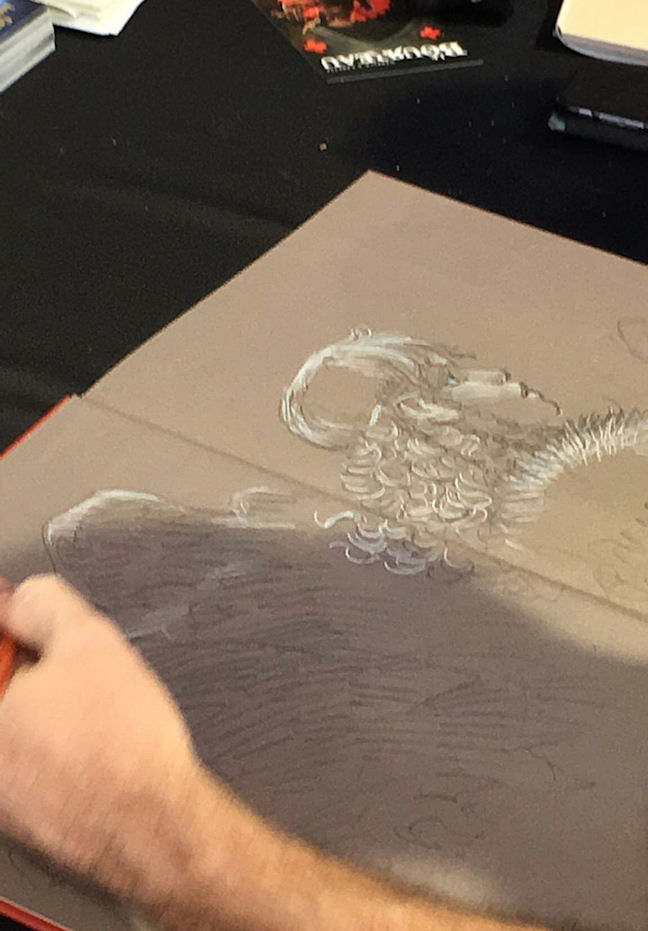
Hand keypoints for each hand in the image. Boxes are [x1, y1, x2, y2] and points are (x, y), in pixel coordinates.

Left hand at [0, 574, 202, 903]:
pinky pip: (30, 764)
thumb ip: (45, 605)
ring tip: (91, 714)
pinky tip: (94, 748)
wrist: (155, 821)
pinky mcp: (18, 819)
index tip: (26, 622)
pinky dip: (55, 749)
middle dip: (33, 672)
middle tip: (70, 670)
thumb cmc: (124, 745)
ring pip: (19, 728)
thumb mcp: (90, 640)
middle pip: (6, 689)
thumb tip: (22, 599)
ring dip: (46, 711)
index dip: (14, 630)